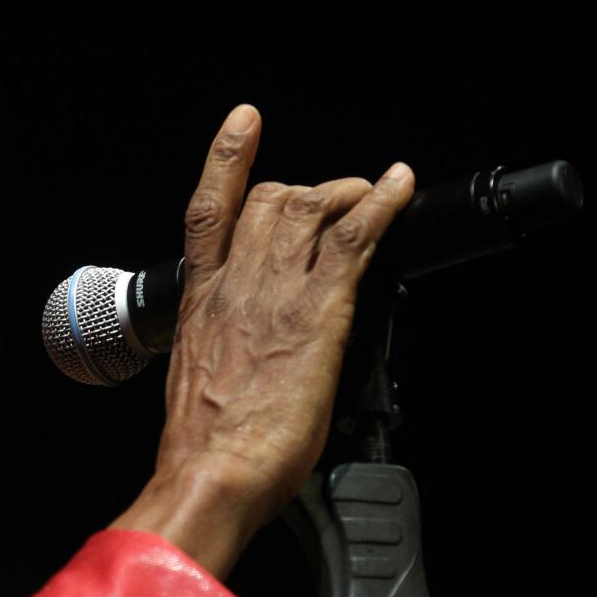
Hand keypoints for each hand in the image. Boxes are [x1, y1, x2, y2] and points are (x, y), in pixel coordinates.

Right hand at [112, 104, 414, 576]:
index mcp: (199, 304)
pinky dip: (383, 203)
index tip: (243, 125)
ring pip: (312, 209)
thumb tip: (240, 361)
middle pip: (270, 201)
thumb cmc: (202, 447)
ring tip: (370, 198)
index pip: (209, 213)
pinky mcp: (318, 311)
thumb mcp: (197, 385)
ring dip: (347, 196)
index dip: (227, 161)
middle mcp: (234, 286)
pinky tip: (400, 186)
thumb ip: (220, 353)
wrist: (211, 471)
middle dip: (308, 193)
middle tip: (336, 206)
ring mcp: (275, 293)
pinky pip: (355, 238)